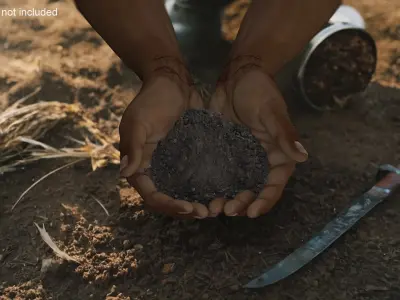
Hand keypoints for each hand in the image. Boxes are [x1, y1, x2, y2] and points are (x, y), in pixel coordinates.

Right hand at [119, 62, 208, 218]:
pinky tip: (219, 193)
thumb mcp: (139, 120)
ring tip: (214, 208)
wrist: (172, 81)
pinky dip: (202, 189)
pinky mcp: (186, 157)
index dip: (168, 205)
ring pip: (180, 193)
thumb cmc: (153, 98)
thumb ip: (133, 146)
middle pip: (166, 199)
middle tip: (206, 213)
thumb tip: (125, 173)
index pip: (151, 194)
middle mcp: (153, 168)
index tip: (188, 208)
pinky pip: (193, 179)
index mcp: (138, 163)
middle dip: (184, 209)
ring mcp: (171, 164)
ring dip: (195, 203)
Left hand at [208, 57, 307, 217]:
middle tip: (228, 210)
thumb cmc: (259, 90)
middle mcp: (262, 159)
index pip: (276, 183)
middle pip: (256, 189)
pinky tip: (203, 194)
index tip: (253, 212)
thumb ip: (284, 134)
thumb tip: (303, 157)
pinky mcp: (225, 152)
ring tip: (215, 207)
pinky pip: (221, 173)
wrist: (237, 74)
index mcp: (279, 153)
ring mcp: (242, 157)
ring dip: (229, 198)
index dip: (267, 199)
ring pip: (238, 185)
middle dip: (244, 202)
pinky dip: (216, 185)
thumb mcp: (271, 111)